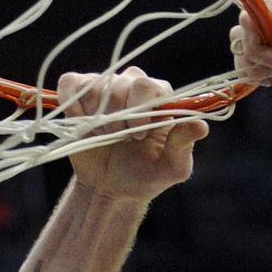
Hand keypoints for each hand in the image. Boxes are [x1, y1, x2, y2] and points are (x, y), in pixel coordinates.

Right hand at [58, 66, 209, 201]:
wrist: (112, 187)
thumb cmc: (147, 175)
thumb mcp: (171, 167)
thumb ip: (184, 144)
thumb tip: (201, 125)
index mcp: (161, 98)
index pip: (149, 87)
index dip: (140, 111)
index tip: (138, 135)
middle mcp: (135, 85)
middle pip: (119, 83)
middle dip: (117, 117)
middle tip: (121, 139)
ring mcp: (106, 86)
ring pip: (94, 85)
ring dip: (95, 117)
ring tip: (103, 136)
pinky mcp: (79, 92)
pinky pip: (70, 84)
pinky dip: (71, 105)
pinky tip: (81, 125)